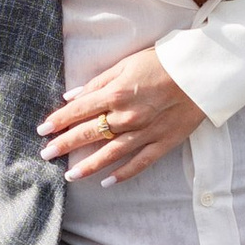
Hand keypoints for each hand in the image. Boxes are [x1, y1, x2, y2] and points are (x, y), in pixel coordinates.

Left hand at [39, 47, 207, 184]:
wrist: (202, 72)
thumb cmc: (163, 62)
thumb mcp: (126, 64)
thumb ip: (98, 82)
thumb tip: (72, 96)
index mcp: (115, 94)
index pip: (78, 111)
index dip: (58, 121)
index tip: (43, 130)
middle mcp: (127, 117)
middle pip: (88, 134)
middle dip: (64, 145)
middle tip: (46, 154)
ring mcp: (145, 132)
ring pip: (110, 154)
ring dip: (88, 166)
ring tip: (70, 175)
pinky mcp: (163, 143)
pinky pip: (139, 163)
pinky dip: (123, 174)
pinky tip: (107, 182)